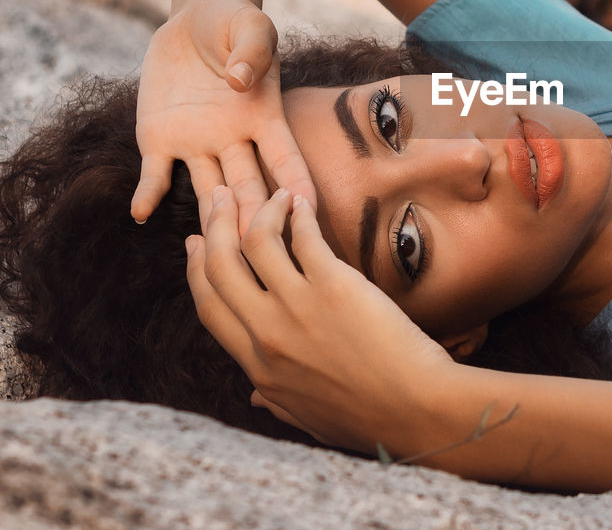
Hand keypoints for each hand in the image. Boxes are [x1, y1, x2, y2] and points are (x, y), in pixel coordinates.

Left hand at [132, 0, 315, 230]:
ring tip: (213, 250)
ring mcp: (197, 144)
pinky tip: (140, 214)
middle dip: (254, 220)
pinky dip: (148, 194)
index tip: (308, 213)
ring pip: (208, 192)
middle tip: (260, 254)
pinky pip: (156, 174)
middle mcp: (234, 140)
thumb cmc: (235, 22)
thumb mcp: (252, 24)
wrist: (194, 18)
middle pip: (248, 188)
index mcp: (265, 117)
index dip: (297, 185)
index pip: (286, 158)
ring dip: (211, 220)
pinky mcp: (160, 139)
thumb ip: (252, 50)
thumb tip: (240, 81)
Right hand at [186, 186, 455, 453]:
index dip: (197, 269)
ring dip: (259, 209)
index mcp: (258, 366)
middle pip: (221, 267)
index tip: (197, 243)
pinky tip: (302, 203)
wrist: (415, 410)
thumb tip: (255, 395)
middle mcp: (268, 334)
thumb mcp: (307, 415)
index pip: (211, 307)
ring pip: (256, 243)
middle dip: (215, 225)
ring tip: (274, 193)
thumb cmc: (370, 418)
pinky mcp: (335, 286)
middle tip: (219, 198)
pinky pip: (305, 238)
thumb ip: (275, 398)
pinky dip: (299, 214)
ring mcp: (299, 308)